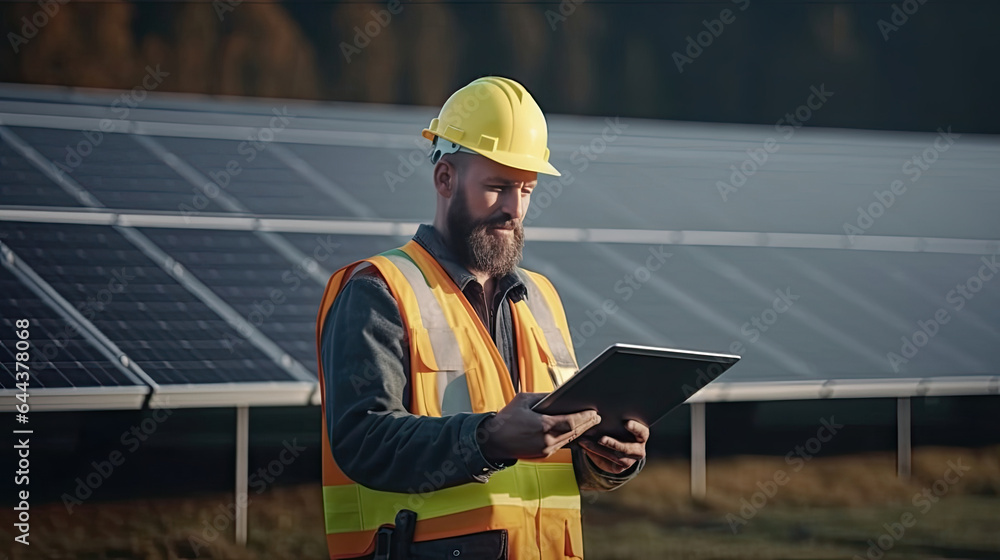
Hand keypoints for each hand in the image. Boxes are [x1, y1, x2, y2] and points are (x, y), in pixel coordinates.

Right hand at [480, 392, 601, 461]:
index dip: (585, 418)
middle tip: (597, 417)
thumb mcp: (523, 400)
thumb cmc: (506, 419)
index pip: (571, 422)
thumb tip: (558, 395)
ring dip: (580, 432)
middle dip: (586, 424)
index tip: (593, 412)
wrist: (493, 441)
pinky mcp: (543, 455)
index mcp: (543, 426)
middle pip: (574, 432)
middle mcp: (547, 441)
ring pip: (569, 440)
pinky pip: (562, 445)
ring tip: (589, 423)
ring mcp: (546, 450)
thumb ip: (543, 397)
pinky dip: (570, 438)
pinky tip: (575, 432)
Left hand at [578, 420, 647, 473]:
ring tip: (585, 442)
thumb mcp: (618, 423)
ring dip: (598, 449)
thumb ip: (612, 420)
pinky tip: (585, 447)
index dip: (635, 428)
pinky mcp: (619, 468)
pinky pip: (607, 462)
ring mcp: (630, 460)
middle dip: (613, 444)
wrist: (616, 445)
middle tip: (601, 439)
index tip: (626, 423)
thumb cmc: (619, 427)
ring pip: (614, 457)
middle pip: (626, 448)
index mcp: (642, 435)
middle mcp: (638, 449)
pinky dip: (594, 454)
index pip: (641, 432)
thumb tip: (596, 414)